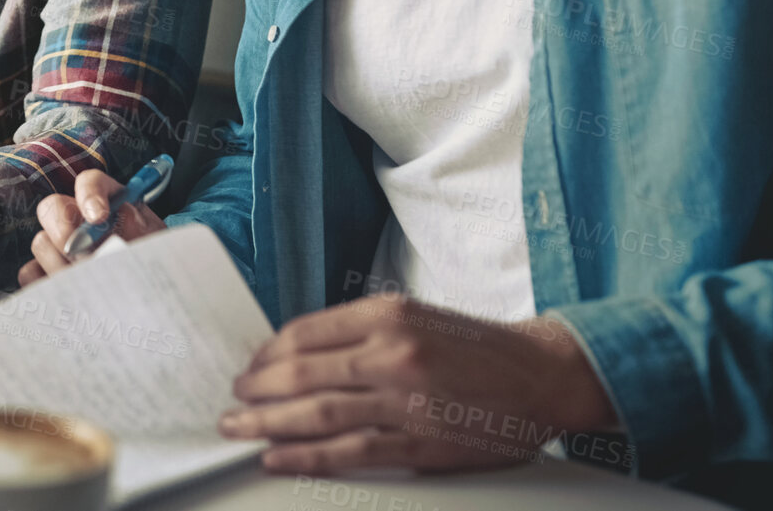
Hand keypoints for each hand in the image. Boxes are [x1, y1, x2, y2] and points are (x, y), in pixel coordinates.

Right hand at [17, 169, 164, 287]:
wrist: (150, 296)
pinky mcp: (47, 271)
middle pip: (52, 207)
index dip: (89, 195)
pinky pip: (30, 272)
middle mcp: (78, 217)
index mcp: (108, 200)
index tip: (97, 216)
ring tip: (91, 285)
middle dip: (63, 231)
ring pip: (41, 243)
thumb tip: (122, 219)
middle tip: (83, 258)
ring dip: (61, 265)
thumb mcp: (156, 246)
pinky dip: (47, 284)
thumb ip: (141, 231)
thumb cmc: (154, 265)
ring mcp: (59, 244)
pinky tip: (72, 297)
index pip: (90, 182)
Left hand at [221, 293, 620, 474]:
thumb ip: (359, 331)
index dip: (269, 353)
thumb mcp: (413, 316)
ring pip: (318, 412)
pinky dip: (308, 456)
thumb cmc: (471, 346)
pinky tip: (279, 457)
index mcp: (386, 315)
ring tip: (239, 428)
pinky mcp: (420, 443)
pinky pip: (350, 452)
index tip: (249, 367)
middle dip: (258, 389)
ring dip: (269, 422)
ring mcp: (405, 400)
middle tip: (233, 400)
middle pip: (302, 372)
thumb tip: (298, 354)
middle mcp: (392, 352)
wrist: (538, 374)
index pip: (306, 332)